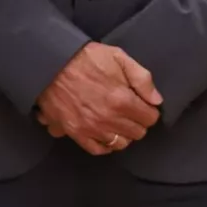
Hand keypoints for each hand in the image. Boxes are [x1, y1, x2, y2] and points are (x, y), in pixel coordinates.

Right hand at [35, 43, 162, 154]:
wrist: (50, 63)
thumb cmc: (84, 58)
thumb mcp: (117, 56)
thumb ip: (141, 78)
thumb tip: (156, 100)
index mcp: (121, 99)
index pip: (150, 118)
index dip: (149, 109)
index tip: (143, 104)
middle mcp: (108, 119)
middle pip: (137, 132)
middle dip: (138, 122)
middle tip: (130, 111)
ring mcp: (91, 128)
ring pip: (120, 143)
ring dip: (123, 133)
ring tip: (118, 122)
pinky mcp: (75, 132)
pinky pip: (97, 149)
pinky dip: (105, 145)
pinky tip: (105, 134)